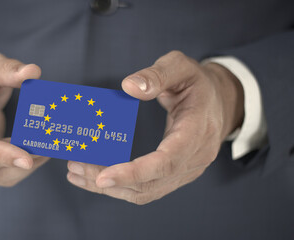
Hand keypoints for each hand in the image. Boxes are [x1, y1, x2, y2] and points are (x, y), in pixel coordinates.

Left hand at [67, 51, 243, 203]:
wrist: (220, 102)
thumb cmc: (197, 83)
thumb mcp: (181, 67)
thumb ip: (157, 75)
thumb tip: (129, 87)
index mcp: (197, 132)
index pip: (166, 162)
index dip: (134, 173)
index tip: (103, 177)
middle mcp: (195, 158)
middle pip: (150, 184)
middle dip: (110, 181)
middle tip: (75, 167)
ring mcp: (186, 171)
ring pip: (145, 192)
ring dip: (110, 188)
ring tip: (77, 173)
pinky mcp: (175, 175)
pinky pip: (146, 189)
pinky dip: (119, 187)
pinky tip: (94, 177)